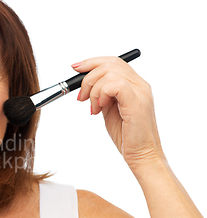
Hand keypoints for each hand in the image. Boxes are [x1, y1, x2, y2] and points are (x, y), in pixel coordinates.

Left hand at [73, 56, 165, 170]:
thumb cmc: (127, 136)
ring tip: (93, 108)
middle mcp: (140, 85)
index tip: (75, 68)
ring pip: (109, 73)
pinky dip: (101, 94)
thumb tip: (86, 86)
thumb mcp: (109, 110)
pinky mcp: (137, 102)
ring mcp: (140, 92)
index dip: (91, 62)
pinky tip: (100, 108)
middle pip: (110, 63)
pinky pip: (114, 85)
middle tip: (81, 97)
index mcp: (134, 84)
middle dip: (88, 77)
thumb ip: (102, 95)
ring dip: (93, 90)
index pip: (113, 62)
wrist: (142, 155)